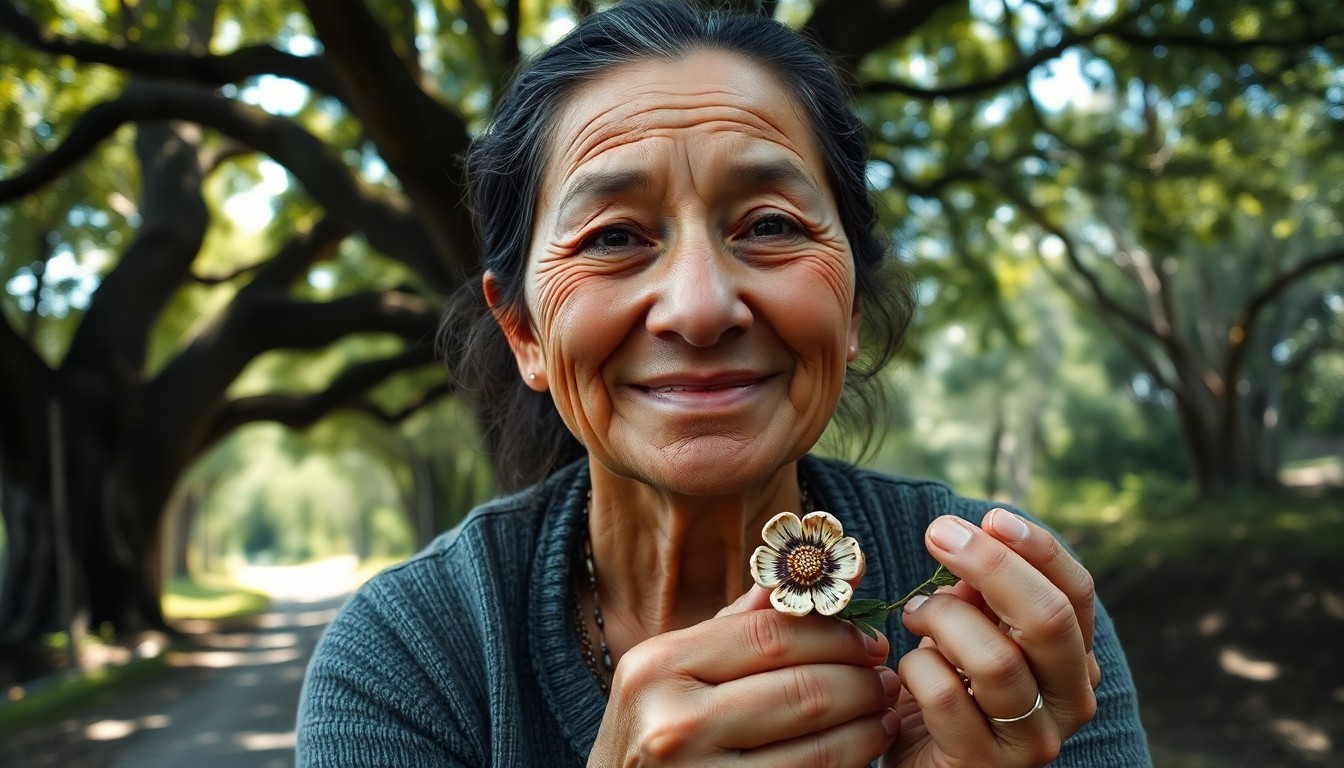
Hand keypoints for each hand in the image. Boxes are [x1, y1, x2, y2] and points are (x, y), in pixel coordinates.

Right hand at [588, 585, 900, 766]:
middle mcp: (672, 722)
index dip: (833, 633)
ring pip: (816, 744)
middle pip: (801, 689)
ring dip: (867, 725)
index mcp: (658, 666)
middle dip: (859, 679)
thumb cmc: (654, 728)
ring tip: (884, 710)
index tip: (869, 637)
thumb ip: (743, 620)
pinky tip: (865, 747)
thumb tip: (817, 563)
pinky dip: (851, 760)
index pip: (770, 634)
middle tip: (886, 674)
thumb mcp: (678, 669)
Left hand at [884, 509, 1099, 767]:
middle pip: (1049, 619)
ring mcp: (1032, 740)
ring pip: (996, 658)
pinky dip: (916, 668)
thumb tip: (974, 541)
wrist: (920, 766)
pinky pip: (948, 695)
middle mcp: (1069, 703)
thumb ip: (981, 597)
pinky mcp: (983, 765)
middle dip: (990, 565)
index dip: (1039, 549)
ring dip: (943, 619)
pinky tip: (903, 670)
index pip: (1077, 595)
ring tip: (914, 614)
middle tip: (938, 535)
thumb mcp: (968, 635)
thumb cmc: (945, 694)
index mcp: (1073, 661)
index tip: (992, 517)